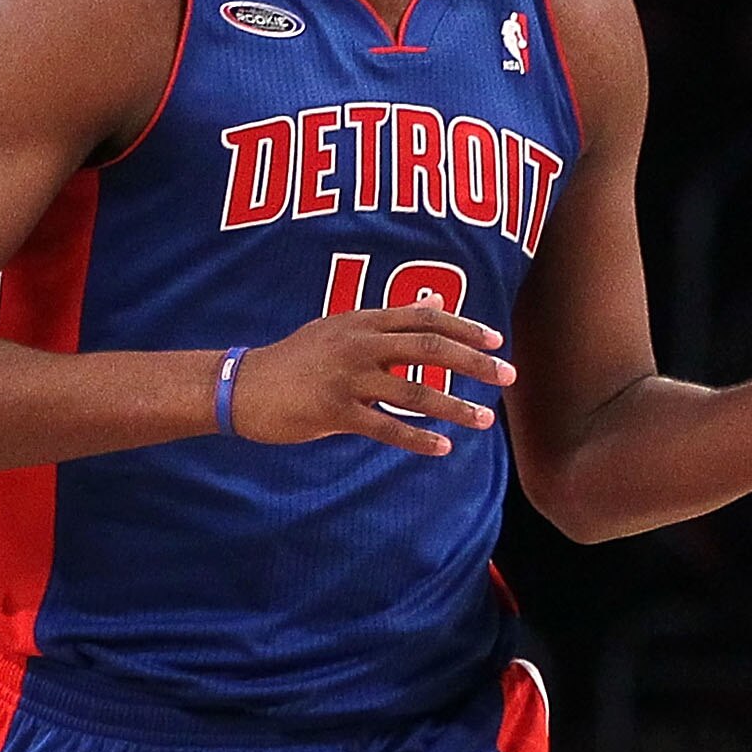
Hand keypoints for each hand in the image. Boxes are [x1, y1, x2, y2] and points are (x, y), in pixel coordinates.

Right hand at [230, 307, 513, 460]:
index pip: (425, 317)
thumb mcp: (337, 328)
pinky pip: (386, 427)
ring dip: (455, 406)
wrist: (243, 385)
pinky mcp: (334, 411)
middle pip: (430, 347)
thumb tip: (428, 304)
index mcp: (363, 320)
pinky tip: (443, 448)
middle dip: (474, 362)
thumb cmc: (295, 361)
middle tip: (508, 376)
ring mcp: (347, 377)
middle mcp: (359, 343)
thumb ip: (382, 320)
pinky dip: (417, 439)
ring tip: (484, 420)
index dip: (464, 326)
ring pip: (414, 390)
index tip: (496, 340)